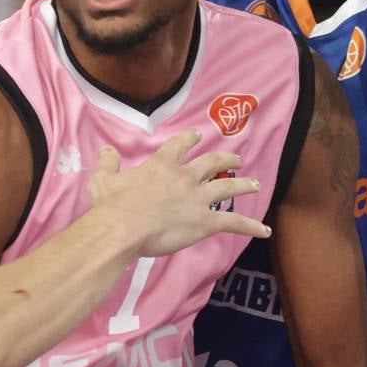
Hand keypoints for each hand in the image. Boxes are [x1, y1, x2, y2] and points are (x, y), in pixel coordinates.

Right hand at [88, 130, 267, 254]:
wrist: (124, 227)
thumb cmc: (112, 205)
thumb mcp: (103, 180)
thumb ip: (107, 163)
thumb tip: (106, 149)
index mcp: (162, 164)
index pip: (180, 145)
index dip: (190, 139)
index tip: (198, 135)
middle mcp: (185, 177)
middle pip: (212, 163)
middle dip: (226, 160)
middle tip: (238, 159)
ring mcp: (198, 198)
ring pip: (227, 188)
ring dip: (243, 185)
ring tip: (255, 184)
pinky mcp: (205, 222)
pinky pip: (233, 223)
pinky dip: (251, 226)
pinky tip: (264, 231)